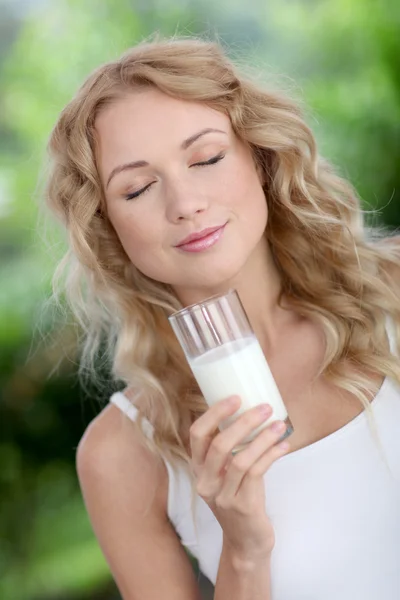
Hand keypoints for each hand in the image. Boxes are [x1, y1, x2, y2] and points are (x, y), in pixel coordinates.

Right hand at [189, 396, 289, 558]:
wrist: (246, 542)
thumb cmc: (239, 498)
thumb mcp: (227, 473)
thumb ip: (231, 448)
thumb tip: (253, 411)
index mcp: (199, 469)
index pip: (197, 434)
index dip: (214, 413)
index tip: (236, 397)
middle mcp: (205, 482)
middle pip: (219, 444)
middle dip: (244, 421)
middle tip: (265, 407)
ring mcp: (223, 496)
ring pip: (240, 459)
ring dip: (263, 438)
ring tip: (279, 425)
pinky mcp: (242, 507)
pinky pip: (257, 473)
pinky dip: (271, 455)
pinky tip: (283, 446)